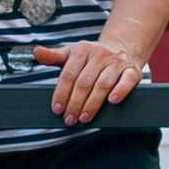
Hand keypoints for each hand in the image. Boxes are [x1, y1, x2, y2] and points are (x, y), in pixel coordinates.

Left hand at [31, 39, 147, 123]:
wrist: (122, 49)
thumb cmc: (91, 58)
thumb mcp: (72, 54)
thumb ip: (53, 56)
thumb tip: (36, 52)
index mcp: (82, 49)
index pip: (68, 74)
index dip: (61, 93)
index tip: (57, 109)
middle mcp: (99, 54)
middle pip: (84, 82)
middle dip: (75, 103)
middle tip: (69, 118)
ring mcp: (117, 62)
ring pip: (103, 84)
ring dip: (92, 103)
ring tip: (84, 118)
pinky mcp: (132, 70)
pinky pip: (126, 81)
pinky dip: (120, 91)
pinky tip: (112, 102)